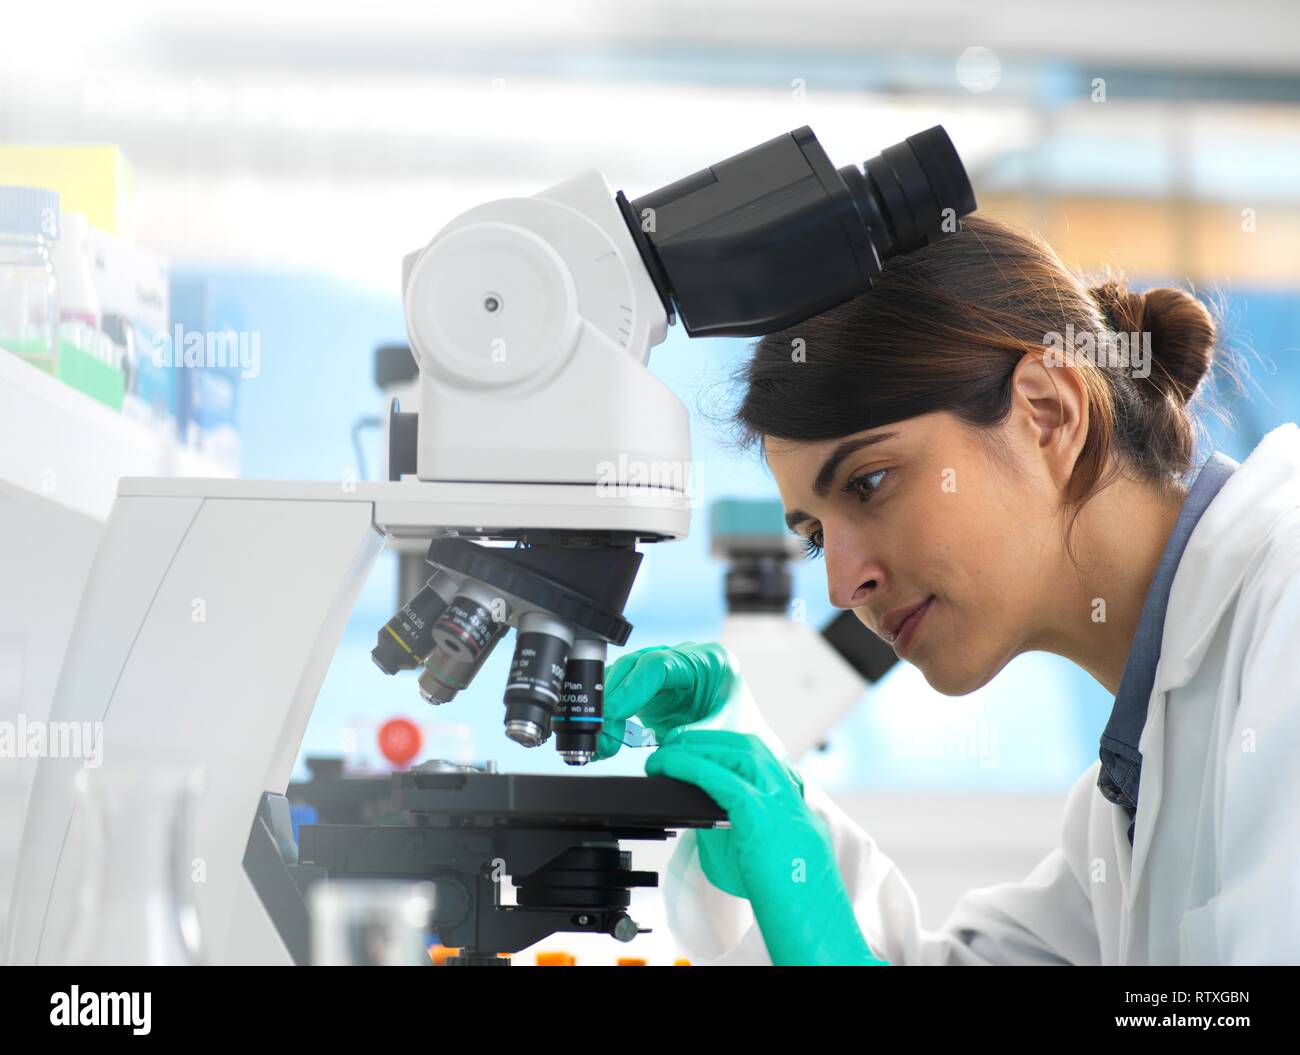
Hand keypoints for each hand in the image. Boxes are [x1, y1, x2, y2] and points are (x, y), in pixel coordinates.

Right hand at [594, 642, 744, 760]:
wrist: (747, 743)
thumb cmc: (742, 732)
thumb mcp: (723, 734)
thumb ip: (693, 738)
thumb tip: (661, 751)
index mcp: (709, 661)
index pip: (660, 664)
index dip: (632, 688)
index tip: (614, 713)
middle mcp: (684, 660)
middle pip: (635, 667)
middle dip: (612, 699)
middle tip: (599, 730)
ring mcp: (666, 673)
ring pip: (623, 679)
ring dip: (607, 711)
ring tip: (601, 741)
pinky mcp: (653, 691)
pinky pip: (623, 696)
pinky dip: (611, 718)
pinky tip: (605, 740)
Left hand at [647, 729, 888, 965]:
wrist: (812, 925)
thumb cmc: (785, 902)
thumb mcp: (755, 856)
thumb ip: (731, 827)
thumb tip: (698, 808)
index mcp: (794, 809)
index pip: (763, 761)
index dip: (726, 748)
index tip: (698, 748)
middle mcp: (791, 799)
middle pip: (752, 749)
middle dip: (710, 739)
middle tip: (675, 743)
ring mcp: (781, 804)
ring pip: (741, 753)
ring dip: (699, 746)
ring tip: (667, 752)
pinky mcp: (761, 816)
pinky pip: (721, 778)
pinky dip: (691, 766)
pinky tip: (670, 766)